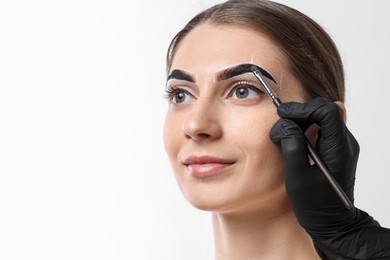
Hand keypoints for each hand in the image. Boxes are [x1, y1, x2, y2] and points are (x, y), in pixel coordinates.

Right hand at [270, 97, 389, 258]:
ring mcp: (340, 145)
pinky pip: (320, 128)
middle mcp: (344, 143)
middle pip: (324, 110)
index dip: (302, 109)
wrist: (333, 223)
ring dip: (300, 120)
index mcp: (338, 149)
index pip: (326, 111)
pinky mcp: (334, 149)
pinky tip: (292, 140)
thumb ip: (292, 147)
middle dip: (299, 113)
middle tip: (280, 126)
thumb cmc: (315, 206)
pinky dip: (304, 128)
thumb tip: (285, 124)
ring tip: (283, 134)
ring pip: (321, 117)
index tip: (282, 115)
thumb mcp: (297, 178)